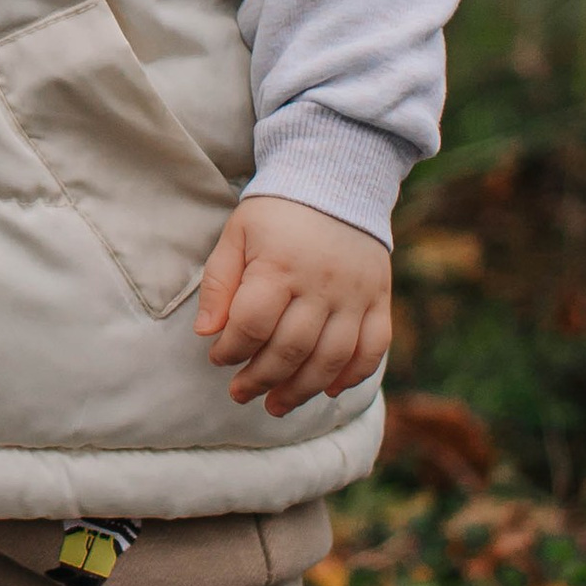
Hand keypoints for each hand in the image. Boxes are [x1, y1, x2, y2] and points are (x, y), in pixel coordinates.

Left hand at [195, 192, 392, 414]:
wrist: (337, 180)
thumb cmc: (277, 212)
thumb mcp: (237, 234)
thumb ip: (220, 282)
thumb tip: (206, 333)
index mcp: (279, 266)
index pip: (253, 324)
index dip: (231, 350)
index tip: (218, 357)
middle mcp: (321, 284)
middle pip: (291, 349)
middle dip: (260, 379)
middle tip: (240, 392)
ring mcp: (355, 294)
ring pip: (332, 358)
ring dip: (302, 390)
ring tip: (276, 405)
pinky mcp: (379, 298)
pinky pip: (374, 347)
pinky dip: (354, 374)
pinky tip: (330, 389)